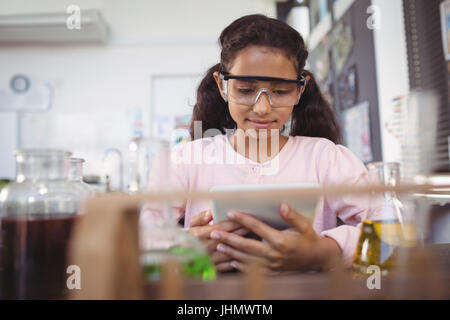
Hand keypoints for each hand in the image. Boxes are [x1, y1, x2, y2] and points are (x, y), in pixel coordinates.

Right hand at [187, 210, 249, 271]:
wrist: (183, 258)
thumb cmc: (190, 237)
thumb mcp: (192, 224)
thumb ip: (201, 217)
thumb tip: (211, 213)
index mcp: (200, 235)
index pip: (222, 227)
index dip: (235, 222)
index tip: (246, 217)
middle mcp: (205, 247)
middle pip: (229, 239)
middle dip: (243, 231)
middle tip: (255, 226)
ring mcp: (210, 260)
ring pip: (231, 252)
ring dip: (244, 245)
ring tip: (255, 239)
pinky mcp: (214, 269)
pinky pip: (230, 265)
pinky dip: (240, 259)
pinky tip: (249, 253)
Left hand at [209, 203, 341, 272]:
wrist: (318, 261)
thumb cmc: (310, 240)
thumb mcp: (305, 225)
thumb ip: (292, 216)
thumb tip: (281, 205)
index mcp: (280, 240)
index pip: (256, 227)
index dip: (242, 219)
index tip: (230, 213)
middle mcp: (274, 254)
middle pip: (246, 245)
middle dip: (228, 239)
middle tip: (214, 233)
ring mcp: (271, 265)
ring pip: (246, 259)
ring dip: (231, 252)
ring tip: (218, 246)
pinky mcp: (272, 273)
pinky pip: (252, 271)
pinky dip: (240, 266)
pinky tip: (231, 260)